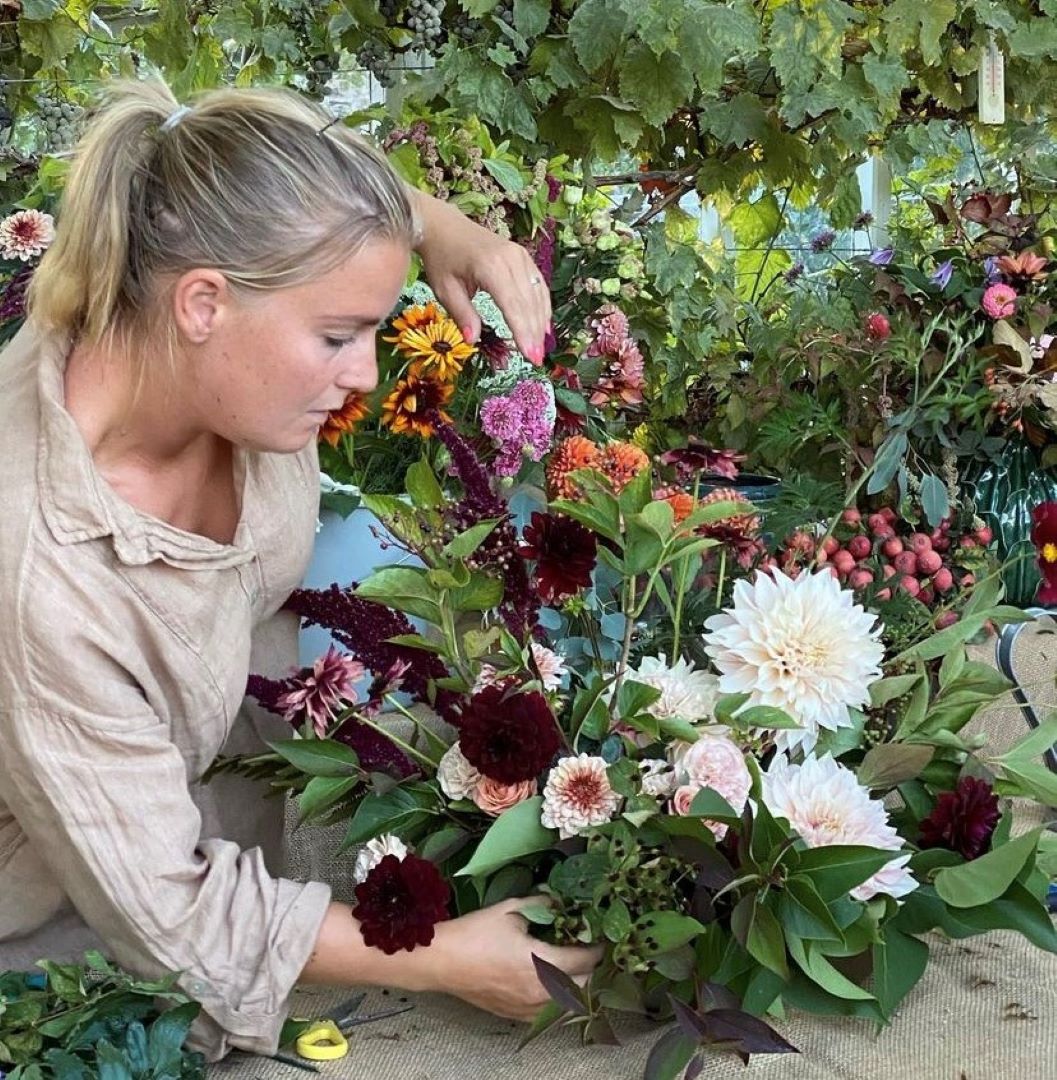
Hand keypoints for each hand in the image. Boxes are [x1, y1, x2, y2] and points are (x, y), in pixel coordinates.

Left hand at [411, 190, 551, 364]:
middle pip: (528, 303)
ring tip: (539, 348)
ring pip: (537, 294)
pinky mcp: (522, 256)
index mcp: (490, 267)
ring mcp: (519, 255)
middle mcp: (510, 259)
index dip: (522, 332)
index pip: (512, 306)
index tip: (530, 356)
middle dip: (533, 333)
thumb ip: (462, 315)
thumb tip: (473, 340)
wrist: (444, 226)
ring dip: (540, 323)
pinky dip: (542, 306)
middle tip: (536, 360)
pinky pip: (537, 284)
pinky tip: (543, 326)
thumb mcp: (444, 289)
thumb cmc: (441, 258)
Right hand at [422, 898, 602, 1021]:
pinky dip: (559, 1001)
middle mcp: (539, 990)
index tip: (601, 938)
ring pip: (568, 1005)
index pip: (584, 960)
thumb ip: (541, 905)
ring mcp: (527, 1007)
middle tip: (590, 951)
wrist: (442, 960)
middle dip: (592, 968)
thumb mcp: (510, 910)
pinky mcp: (516, 1015)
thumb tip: (559, 902)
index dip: (597, 948)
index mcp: (540, 962)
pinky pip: (548, 1014)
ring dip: (577, 987)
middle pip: (583, 986)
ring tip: (576, 969)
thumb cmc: (474, 933)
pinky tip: (555, 987)